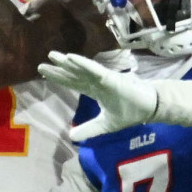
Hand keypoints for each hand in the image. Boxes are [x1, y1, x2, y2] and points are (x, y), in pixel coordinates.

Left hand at [37, 51, 157, 140]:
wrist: (150, 107)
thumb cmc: (130, 111)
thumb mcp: (105, 125)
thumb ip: (89, 129)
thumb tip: (71, 135)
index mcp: (95, 90)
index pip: (73, 83)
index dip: (59, 78)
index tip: (44, 73)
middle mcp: (97, 81)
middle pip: (73, 75)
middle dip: (58, 70)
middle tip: (41, 65)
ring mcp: (103, 78)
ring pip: (81, 69)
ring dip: (67, 63)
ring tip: (53, 56)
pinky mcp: (111, 78)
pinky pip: (94, 70)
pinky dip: (82, 64)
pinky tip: (71, 58)